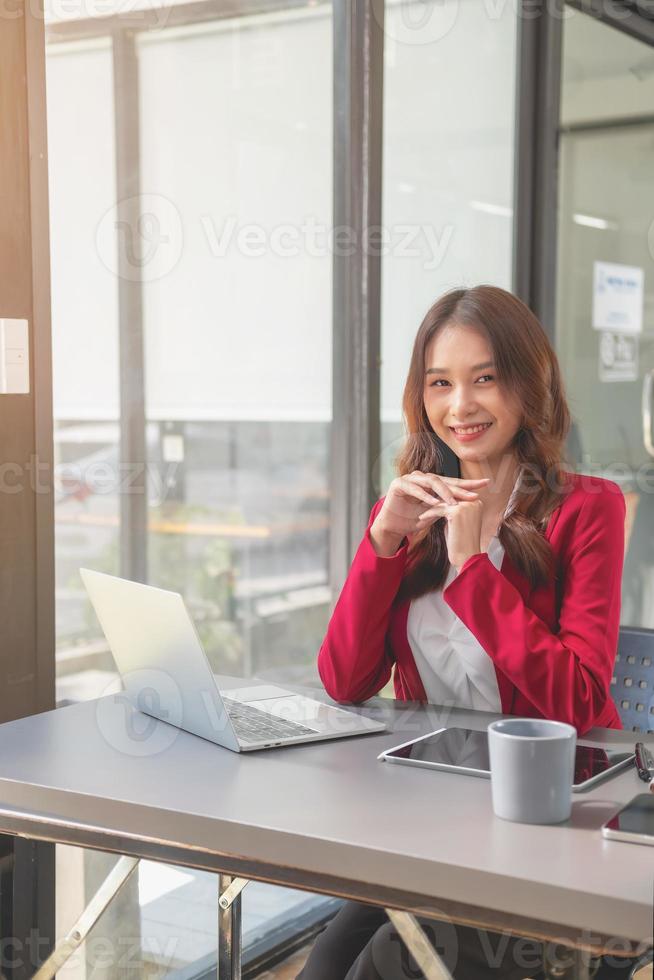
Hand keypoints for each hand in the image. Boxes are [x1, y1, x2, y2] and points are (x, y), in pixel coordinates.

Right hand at [370, 471, 489, 555]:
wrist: (393, 527)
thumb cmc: (413, 520)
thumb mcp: (434, 513)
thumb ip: (447, 506)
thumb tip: (470, 503)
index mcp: (431, 483)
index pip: (452, 482)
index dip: (468, 484)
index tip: (485, 485)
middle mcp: (421, 478)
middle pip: (444, 481)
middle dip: (460, 488)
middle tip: (474, 493)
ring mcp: (410, 479)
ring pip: (431, 482)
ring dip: (443, 492)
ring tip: (454, 502)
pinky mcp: (399, 484)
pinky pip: (415, 489)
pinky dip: (425, 496)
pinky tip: (434, 502)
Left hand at [418, 495, 483, 568]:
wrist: (466, 558)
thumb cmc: (460, 543)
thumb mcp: (458, 522)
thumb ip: (452, 510)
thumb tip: (440, 502)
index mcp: (476, 502)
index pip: (454, 495)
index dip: (440, 501)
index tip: (428, 505)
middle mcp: (474, 501)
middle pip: (448, 496)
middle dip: (433, 503)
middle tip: (421, 506)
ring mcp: (466, 505)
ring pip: (441, 503)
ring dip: (429, 509)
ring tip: (421, 516)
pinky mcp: (457, 511)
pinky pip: (437, 510)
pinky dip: (428, 514)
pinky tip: (421, 519)